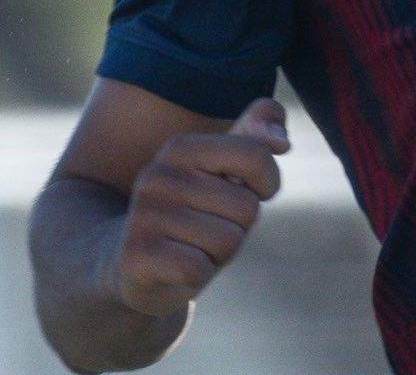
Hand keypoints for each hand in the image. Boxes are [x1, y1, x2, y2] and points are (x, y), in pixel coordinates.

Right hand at [106, 98, 289, 316]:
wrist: (133, 267)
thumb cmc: (193, 217)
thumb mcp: (224, 176)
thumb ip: (253, 141)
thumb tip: (282, 141)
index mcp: (180, 147)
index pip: (256, 156)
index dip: (266, 183)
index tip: (245, 191)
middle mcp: (157, 175)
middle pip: (247, 207)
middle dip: (237, 227)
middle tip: (204, 231)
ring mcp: (143, 215)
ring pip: (228, 241)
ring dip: (217, 254)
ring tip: (190, 248)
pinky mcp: (135, 255)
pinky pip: (199, 269)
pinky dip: (198, 275)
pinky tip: (176, 270)